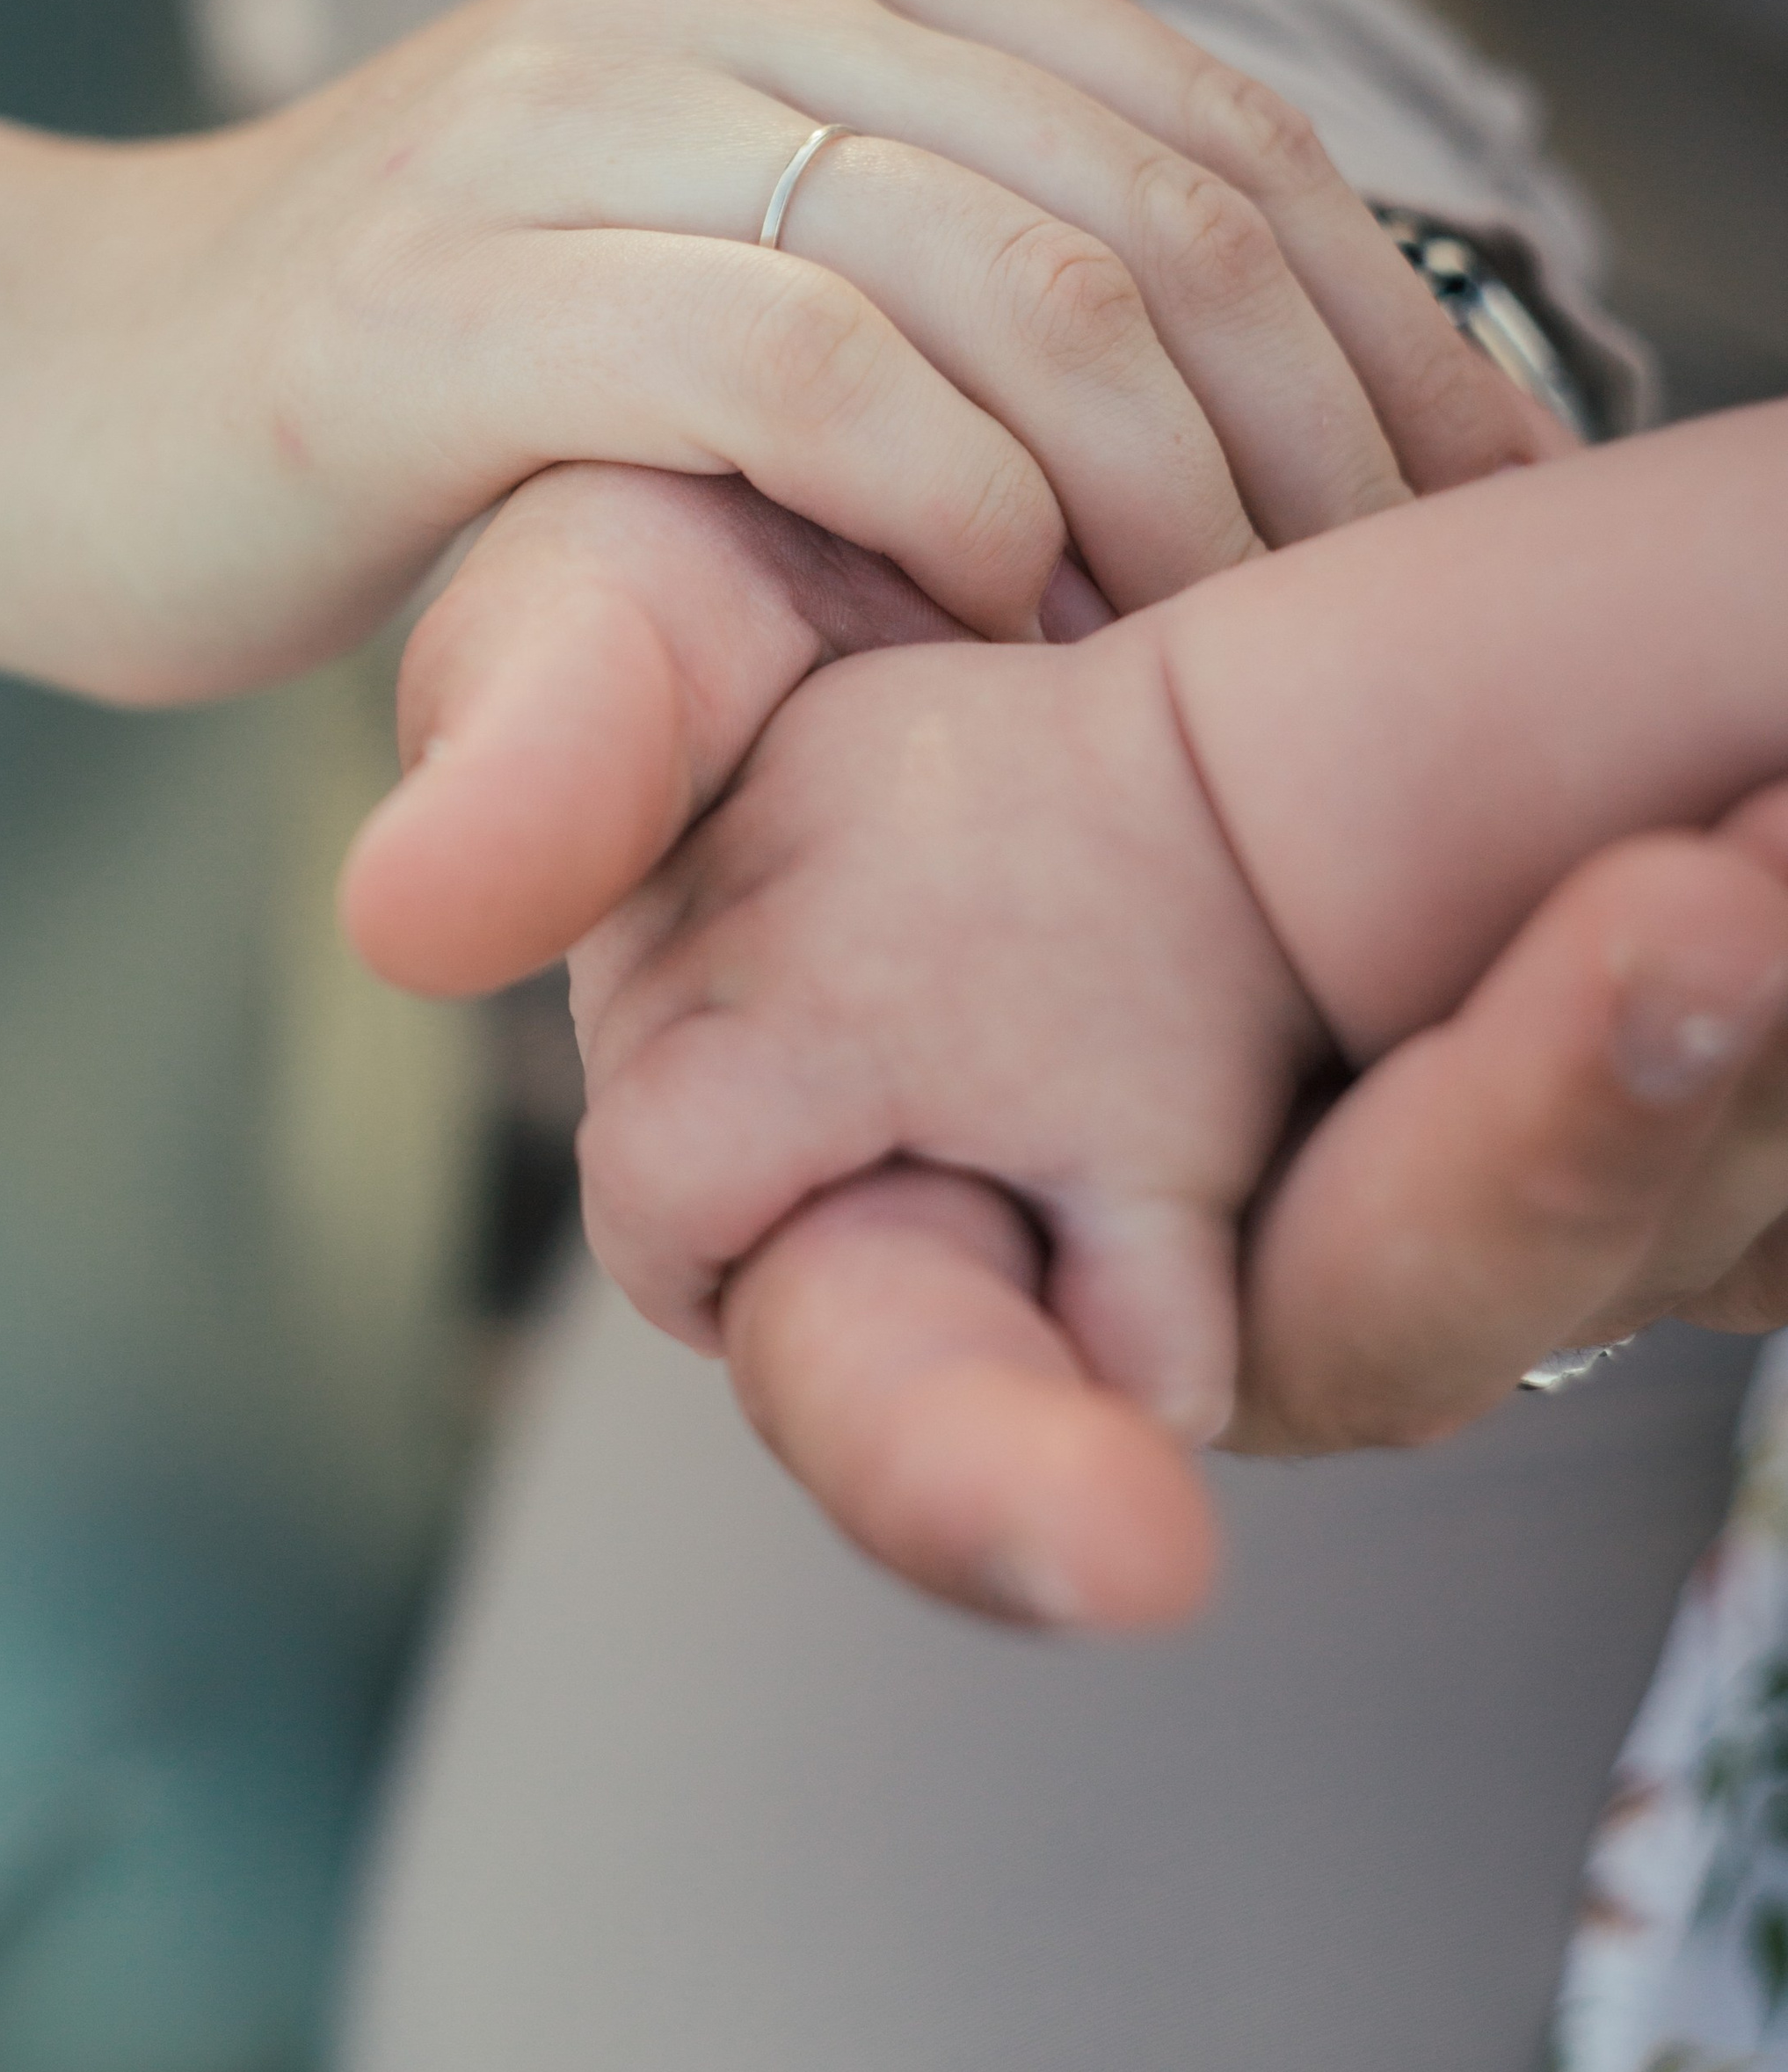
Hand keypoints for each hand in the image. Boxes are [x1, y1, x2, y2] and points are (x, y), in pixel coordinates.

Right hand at [60, 0, 1548, 696]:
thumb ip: (900, 96)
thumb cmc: (420, 348)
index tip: (1465, 510)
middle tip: (1370, 626)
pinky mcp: (454, 291)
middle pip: (1148, 187)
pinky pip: (800, 366)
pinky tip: (998, 605)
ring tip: (1209, 654)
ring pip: (1004, 268)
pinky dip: (947, 499)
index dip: (1385, 318)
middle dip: (1314, 432)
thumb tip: (1123, 3)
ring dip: (1159, 491)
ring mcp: (573, 111)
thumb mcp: (687, 190)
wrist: (52, 382)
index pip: (1203, 106)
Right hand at [346, 467, 1787, 1630]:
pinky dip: (1753, 987)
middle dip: (1534, 1160)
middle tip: (1701, 940)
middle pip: (1381, 1315)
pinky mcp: (1561, 1096)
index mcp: (878, 1216)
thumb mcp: (620, 612)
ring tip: (1768, 848)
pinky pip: (1721, 1121)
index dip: (995, 1481)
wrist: (980, 537)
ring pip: (1597, 1218)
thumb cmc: (731, 597)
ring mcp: (1378, 1189)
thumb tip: (420, 899)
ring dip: (1699, 1053)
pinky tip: (1783, 810)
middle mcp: (1157, 1274)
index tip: (1111, 1535)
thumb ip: (556, 748)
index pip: (921, 1403)